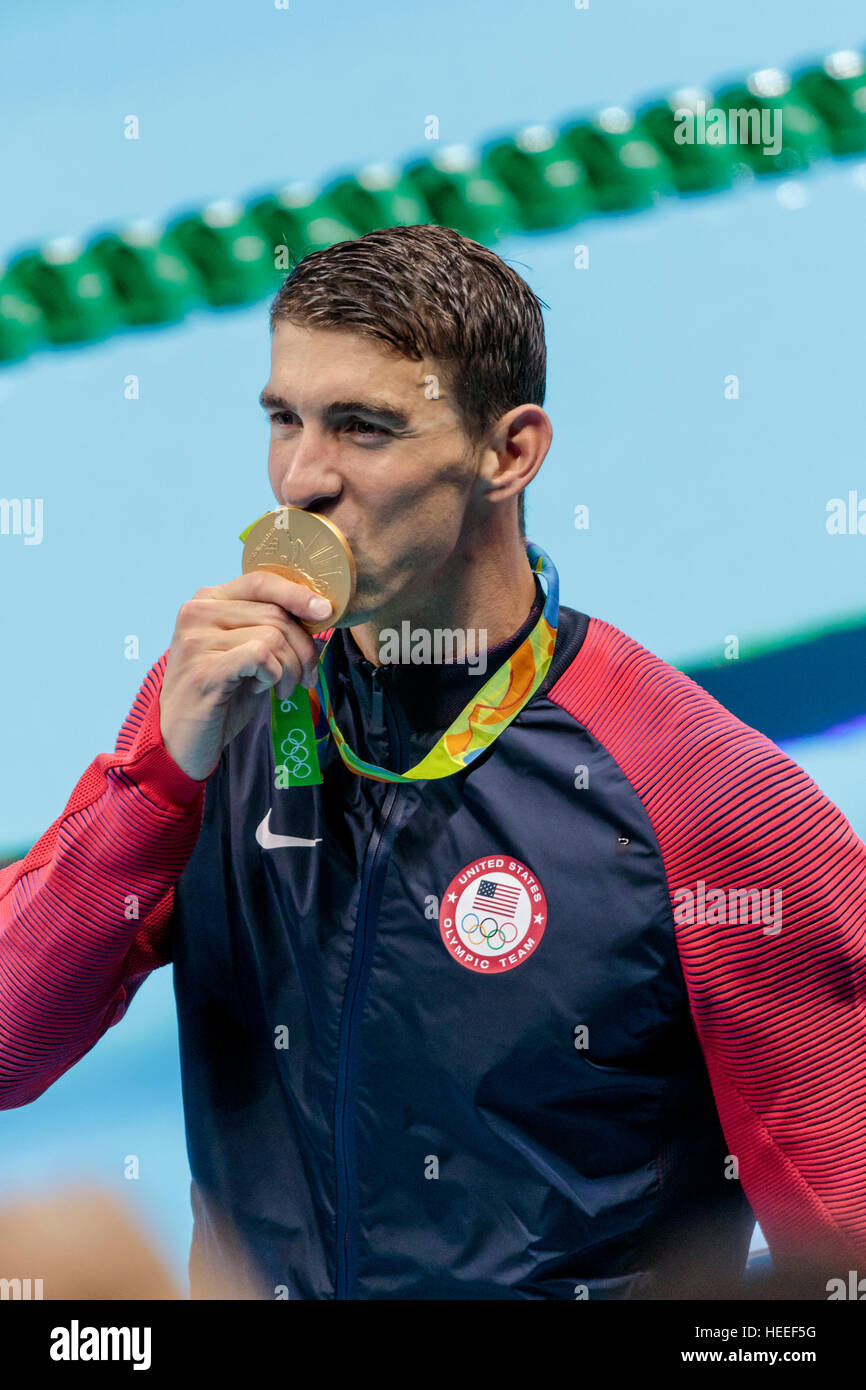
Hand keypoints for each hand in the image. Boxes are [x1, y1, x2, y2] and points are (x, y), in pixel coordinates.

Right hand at [158, 571, 331, 780]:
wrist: (183, 743)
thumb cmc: (221, 697)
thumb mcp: (248, 653)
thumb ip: (270, 627)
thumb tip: (318, 611)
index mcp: (207, 601)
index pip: (261, 581)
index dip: (298, 593)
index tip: (325, 612)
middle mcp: (197, 613)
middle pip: (275, 613)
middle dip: (303, 648)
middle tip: (305, 677)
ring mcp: (197, 639)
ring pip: (273, 636)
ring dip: (290, 668)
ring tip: (279, 688)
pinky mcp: (204, 668)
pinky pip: (261, 655)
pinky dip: (273, 675)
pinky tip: (261, 690)